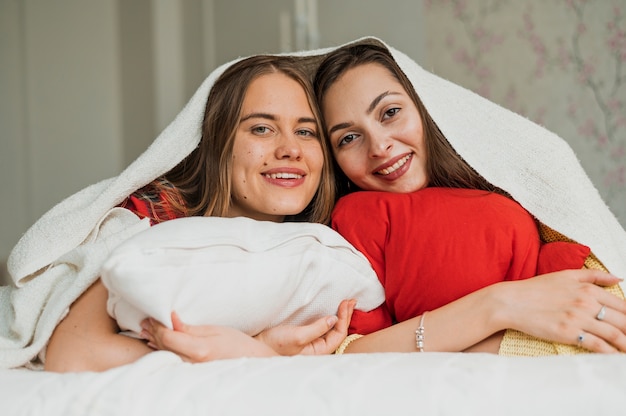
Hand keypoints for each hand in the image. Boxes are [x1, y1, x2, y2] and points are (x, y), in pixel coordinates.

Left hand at [140, 312, 276, 362]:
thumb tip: (171, 319)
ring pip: (165, 353)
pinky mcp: (190, 370)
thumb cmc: (236, 343)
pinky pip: (171, 359)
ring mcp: (190, 369)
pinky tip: (154, 343)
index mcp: (198, 350)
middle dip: (154, 331)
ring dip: (154, 340)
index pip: (168, 337)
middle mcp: (191, 362)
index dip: (159, 325)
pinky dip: (162, 349)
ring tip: (145, 328)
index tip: (156, 314)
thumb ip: (190, 328)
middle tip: (146, 319)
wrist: (249, 360)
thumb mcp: (215, 330)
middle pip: (164, 345)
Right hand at [255, 299, 355, 355]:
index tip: (345, 303)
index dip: (344, 318)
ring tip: (347, 303)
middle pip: (338, 331)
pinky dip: (330, 316)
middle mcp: (318, 347)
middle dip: (346, 315)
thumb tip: (334, 319)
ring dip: (340, 315)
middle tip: (352, 300)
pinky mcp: (306, 334)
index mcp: (318, 351)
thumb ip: (317, 329)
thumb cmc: (276, 343)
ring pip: (332, 328)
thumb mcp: (298, 336)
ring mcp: (312, 341)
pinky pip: (324, 325)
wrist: (259, 343)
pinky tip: (333, 310)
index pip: (338, 334)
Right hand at [500, 268, 625, 352]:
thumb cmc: (535, 289)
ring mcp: (577, 318)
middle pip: (622, 320)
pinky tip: (614, 356)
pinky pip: (598, 345)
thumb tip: (618, 277)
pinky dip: (610, 353)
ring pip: (614, 334)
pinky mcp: (568, 333)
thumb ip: (593, 275)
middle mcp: (586, 303)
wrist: (511, 302)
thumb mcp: (565, 275)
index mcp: (587, 288)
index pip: (622, 304)